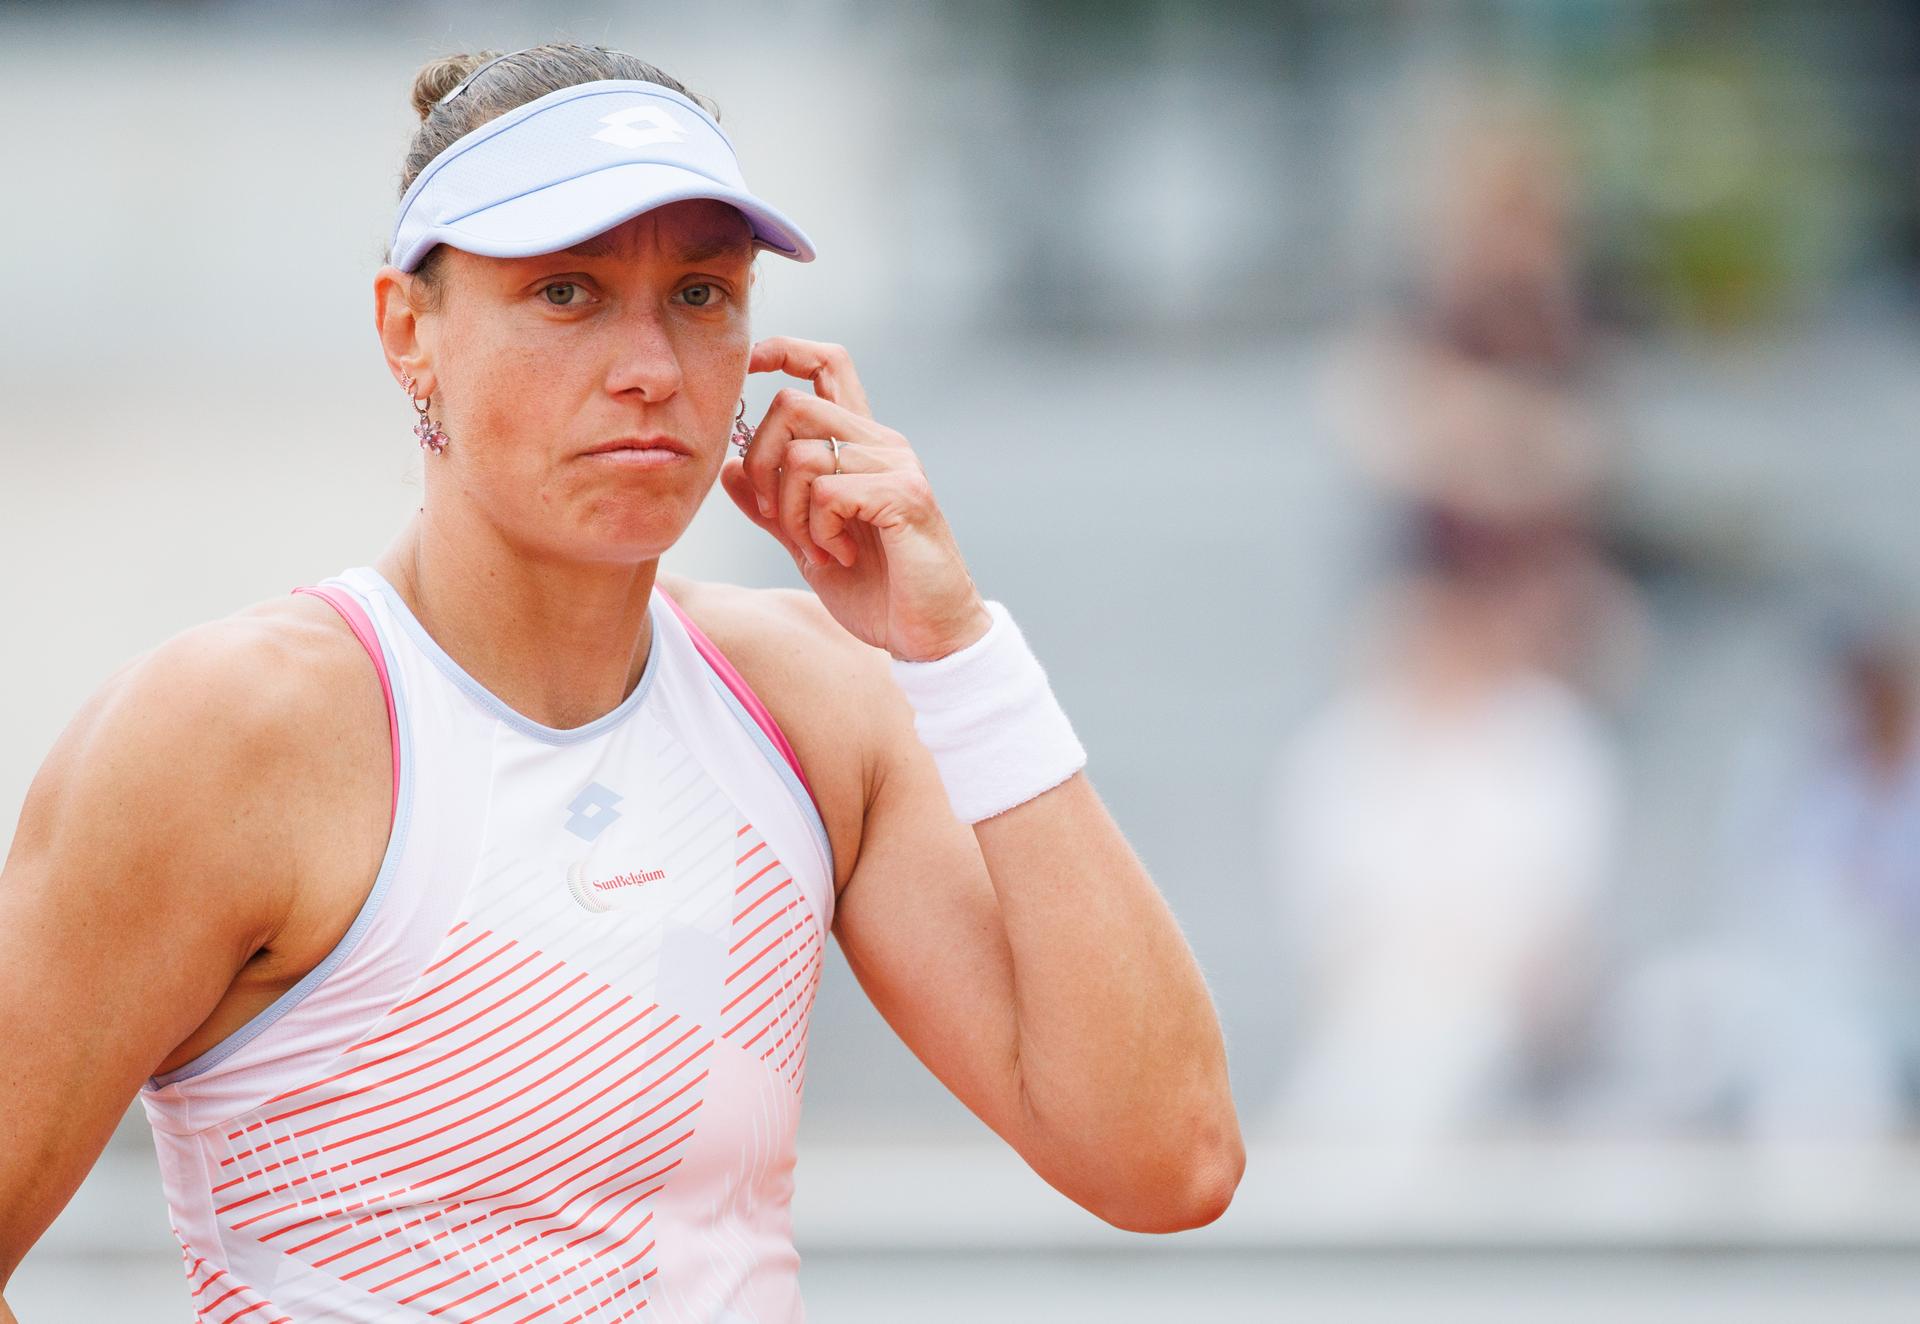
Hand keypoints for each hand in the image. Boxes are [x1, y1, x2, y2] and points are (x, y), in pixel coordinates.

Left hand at [719, 336, 991, 661]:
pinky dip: (818, 531)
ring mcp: (897, 466)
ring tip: (818, 550)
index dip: (783, 351)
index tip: (750, 367)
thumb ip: (774, 508)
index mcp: (861, 446)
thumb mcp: (810, 547)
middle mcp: (882, 443)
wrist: (930, 638)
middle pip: (792, 404)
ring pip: (803, 454)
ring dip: (792, 513)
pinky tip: (840, 556)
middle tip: (778, 518)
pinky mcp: (905, 496)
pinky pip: (828, 491)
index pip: (827, 364)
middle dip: (760, 464)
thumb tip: (728, 469)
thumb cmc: (878, 592)